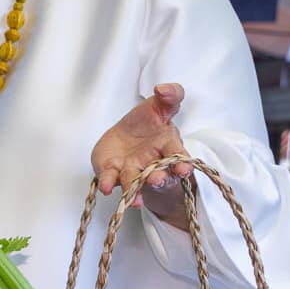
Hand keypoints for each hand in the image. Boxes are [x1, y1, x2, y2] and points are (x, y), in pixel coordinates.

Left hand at [92, 84, 192, 228]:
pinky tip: (106, 187)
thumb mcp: (160, 106)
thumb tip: (164, 88)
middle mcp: (153, 163)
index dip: (182, 163)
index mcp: (168, 146)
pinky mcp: (113, 172)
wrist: (125, 136)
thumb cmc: (148, 123)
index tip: (183, 169)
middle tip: (157, 180)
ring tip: (134, 200)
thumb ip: (170, 96)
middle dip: (159, 179)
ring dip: (134, 189)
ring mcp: (133, 170)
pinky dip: (108, 183)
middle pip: (158, 174)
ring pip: (134, 181)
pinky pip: (111, 179)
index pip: (178, 156)